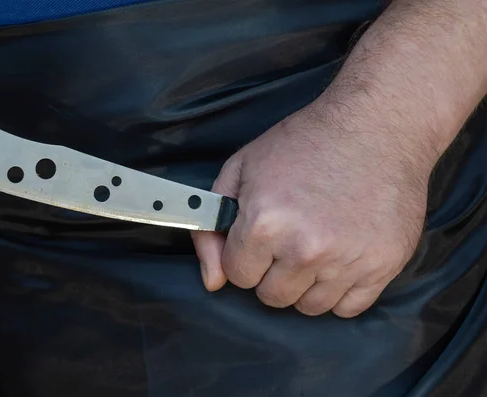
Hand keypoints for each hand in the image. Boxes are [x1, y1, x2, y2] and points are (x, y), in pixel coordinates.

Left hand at [191, 99, 434, 317]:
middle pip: (272, 296)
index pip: (237, 275)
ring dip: (305, 283)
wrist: (375, 125)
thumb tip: (213, 281)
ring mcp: (347, 260)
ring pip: (308, 307)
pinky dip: (339, 290)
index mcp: (264, 223)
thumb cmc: (304, 142)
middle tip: (288, 238)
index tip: (260, 236)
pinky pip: (347, 308)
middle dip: (271, 271)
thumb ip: (211, 228)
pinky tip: (340, 257)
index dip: (244, 255)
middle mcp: (305, 249)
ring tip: (315, 245)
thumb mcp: (241, 169)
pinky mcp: (383, 266)